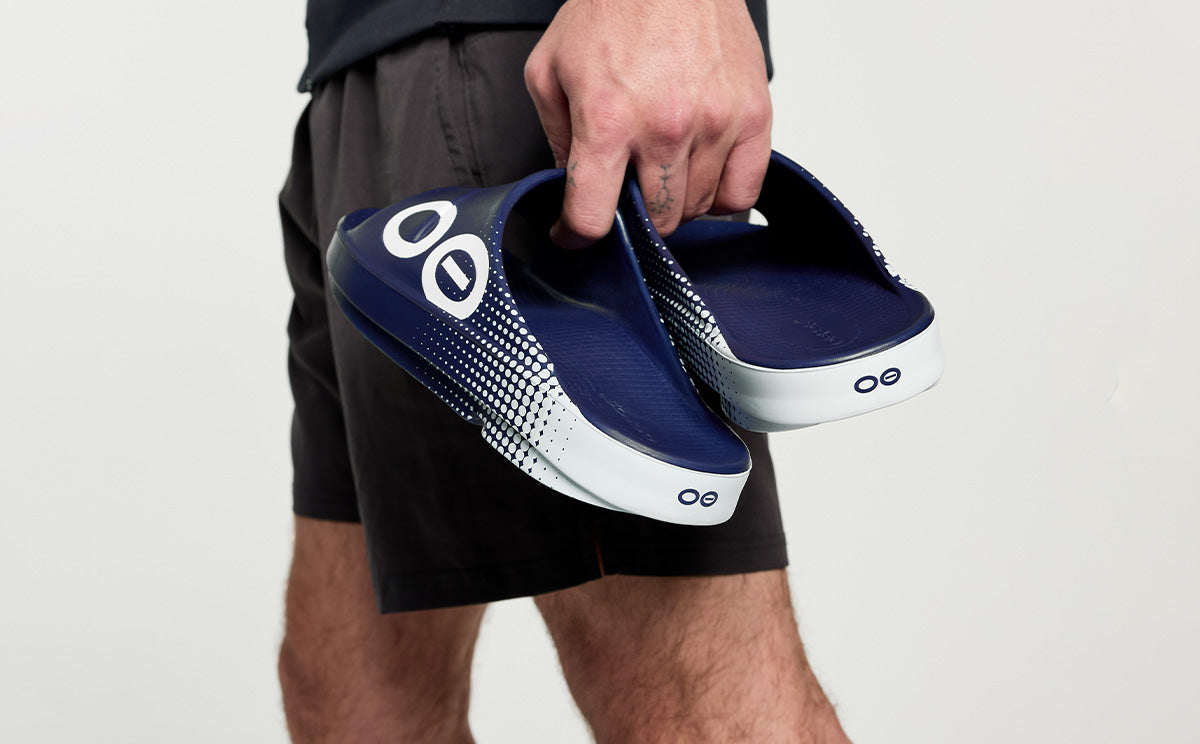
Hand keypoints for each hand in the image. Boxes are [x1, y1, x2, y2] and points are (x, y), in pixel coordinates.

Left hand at [524, 0, 771, 247]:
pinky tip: (700, 173)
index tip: (572, 234)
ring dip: (674, 201)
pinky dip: (720, 195)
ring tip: (660, 167)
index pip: (593, 217)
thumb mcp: (550, 70)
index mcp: (609, 120)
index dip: (576, 235)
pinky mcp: (754, 116)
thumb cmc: (612, 9)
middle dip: (633, 218)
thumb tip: (570, 188)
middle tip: (624, 189)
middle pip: (655, 222)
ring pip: (696, 209)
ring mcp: (716, 124)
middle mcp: (666, 127)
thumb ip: (555, 139)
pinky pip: (743, 191)